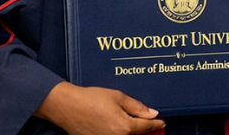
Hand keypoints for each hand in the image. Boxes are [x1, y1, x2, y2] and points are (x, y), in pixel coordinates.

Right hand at [33, 82, 164, 134]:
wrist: (67, 106)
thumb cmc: (91, 98)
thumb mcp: (117, 97)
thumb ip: (137, 107)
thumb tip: (152, 114)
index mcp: (124, 127)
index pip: (146, 127)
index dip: (156, 124)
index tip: (162, 122)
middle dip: (144, 130)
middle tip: (149, 124)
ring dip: (132, 133)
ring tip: (134, 124)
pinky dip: (119, 134)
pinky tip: (119, 126)